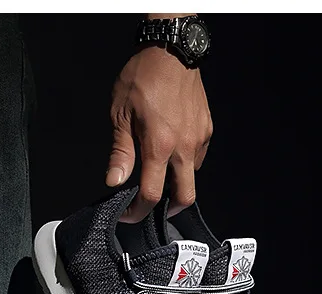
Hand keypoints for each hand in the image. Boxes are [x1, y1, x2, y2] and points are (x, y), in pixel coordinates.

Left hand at [106, 41, 212, 221]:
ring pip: (192, 176)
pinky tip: (172, 150)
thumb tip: (114, 181)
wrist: (172, 51)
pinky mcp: (207, 129)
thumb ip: (120, 152)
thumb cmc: (143, 77)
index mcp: (160, 146)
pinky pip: (198, 156)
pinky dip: (185, 162)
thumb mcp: (121, 114)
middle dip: (168, 210)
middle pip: (184, 197)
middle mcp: (184, 147)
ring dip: (176, 182)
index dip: (138, 211)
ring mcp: (199, 139)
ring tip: (159, 173)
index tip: (128, 213)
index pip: (152, 194)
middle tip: (152, 208)